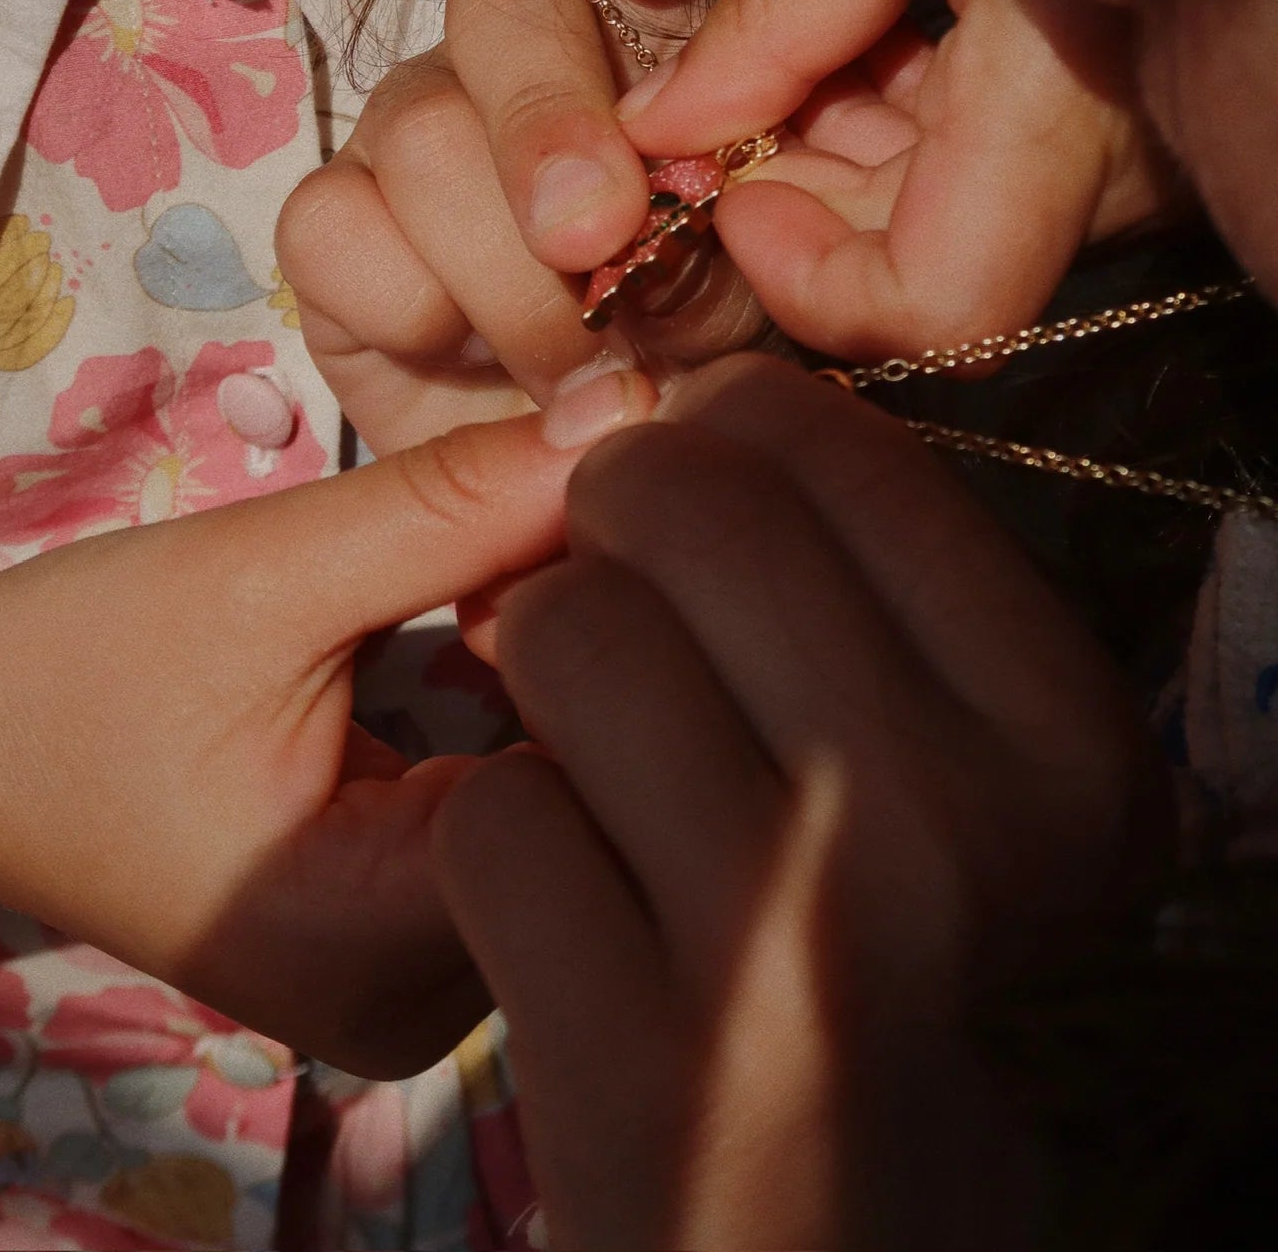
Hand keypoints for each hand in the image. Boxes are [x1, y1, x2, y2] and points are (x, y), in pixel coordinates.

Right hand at [0, 375, 652, 1078]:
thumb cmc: (72, 666)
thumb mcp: (262, 569)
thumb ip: (450, 504)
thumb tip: (632, 412)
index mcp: (377, 946)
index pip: (602, 785)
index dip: (630, 623)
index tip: (624, 492)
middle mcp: (427, 1013)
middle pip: (608, 809)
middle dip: (618, 640)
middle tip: (602, 492)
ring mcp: (425, 996)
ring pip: (581, 812)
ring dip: (582, 668)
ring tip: (553, 539)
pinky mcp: (415, 949)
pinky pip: (529, 819)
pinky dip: (533, 708)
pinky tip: (513, 607)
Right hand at [278, 0, 751, 454]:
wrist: (580, 469)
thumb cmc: (688, 350)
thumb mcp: (755, 269)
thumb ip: (730, 197)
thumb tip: (650, 187)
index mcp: (637, 32)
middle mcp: (513, 57)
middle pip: (504, 7)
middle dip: (556, 130)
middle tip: (601, 242)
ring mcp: (411, 128)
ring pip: (424, 127)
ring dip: (508, 270)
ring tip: (577, 370)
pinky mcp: (331, 224)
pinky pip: (333, 223)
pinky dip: (411, 306)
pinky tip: (463, 358)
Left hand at [436, 356, 1156, 1249]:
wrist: (819, 1234)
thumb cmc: (872, 935)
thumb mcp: (947, 767)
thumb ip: (854, 575)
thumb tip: (671, 388)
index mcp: (1061, 747)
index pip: (830, 449)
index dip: (715, 432)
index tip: (695, 485)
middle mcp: (954, 844)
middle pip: (685, 505)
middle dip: (605, 516)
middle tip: (604, 581)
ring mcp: (794, 962)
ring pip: (572, 636)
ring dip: (534, 667)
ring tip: (578, 734)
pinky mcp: (639, 1067)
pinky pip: (494, 818)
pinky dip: (498, 836)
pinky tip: (562, 891)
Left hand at [615, 0, 1178, 356]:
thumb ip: (778, 18)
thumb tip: (662, 130)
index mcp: (1065, 104)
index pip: (941, 311)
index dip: (810, 278)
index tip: (733, 183)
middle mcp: (1117, 172)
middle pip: (917, 267)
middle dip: (798, 193)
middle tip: (725, 91)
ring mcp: (1128, 169)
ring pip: (943, 226)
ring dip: (844, 156)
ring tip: (815, 33)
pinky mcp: (1125, 149)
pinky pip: (988, 183)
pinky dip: (905, 133)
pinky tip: (875, 40)